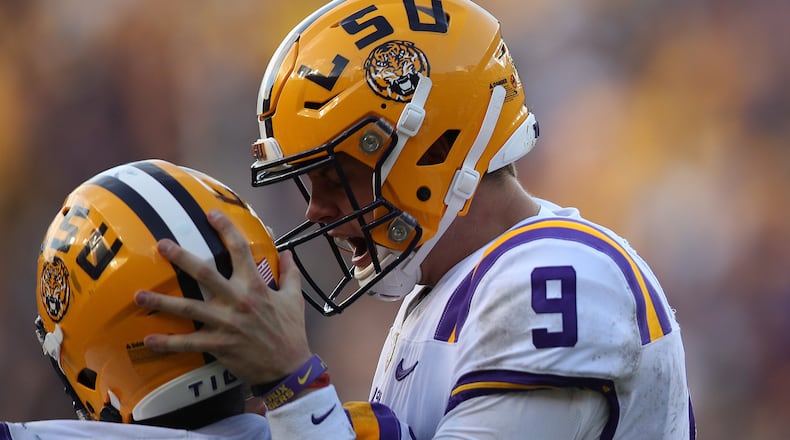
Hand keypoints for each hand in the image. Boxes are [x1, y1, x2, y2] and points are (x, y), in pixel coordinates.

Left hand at [134, 209, 311, 383]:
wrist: (289, 366)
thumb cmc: (291, 331)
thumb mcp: (294, 299)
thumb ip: (290, 274)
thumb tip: (287, 253)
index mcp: (256, 286)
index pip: (240, 250)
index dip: (226, 229)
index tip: (211, 214)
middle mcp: (238, 300)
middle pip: (205, 273)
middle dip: (182, 258)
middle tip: (162, 245)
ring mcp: (226, 324)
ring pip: (189, 308)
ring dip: (162, 301)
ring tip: (138, 295)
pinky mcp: (219, 345)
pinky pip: (189, 343)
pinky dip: (168, 343)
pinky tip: (149, 340)